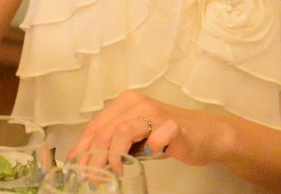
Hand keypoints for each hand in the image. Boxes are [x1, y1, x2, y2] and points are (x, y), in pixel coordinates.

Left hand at [68, 90, 227, 165]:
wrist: (206, 134)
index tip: (74, 165)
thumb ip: (116, 141)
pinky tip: (147, 159)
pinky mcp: (173, 126)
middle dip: (94, 156)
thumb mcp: (137, 136)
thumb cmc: (168, 136)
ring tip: (115, 172)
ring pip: (122, 130)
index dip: (82, 147)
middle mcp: (136, 103)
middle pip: (104, 130)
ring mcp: (155, 113)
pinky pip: (154, 139)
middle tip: (92, 176)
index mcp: (124, 103)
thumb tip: (89, 160)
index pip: (95, 126)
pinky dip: (148, 151)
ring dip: (114, 155)